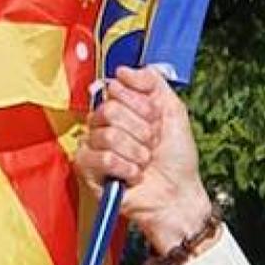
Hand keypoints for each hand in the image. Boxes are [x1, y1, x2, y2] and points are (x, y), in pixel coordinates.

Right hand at [73, 65, 212, 256]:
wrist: (177, 194)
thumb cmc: (177, 159)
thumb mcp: (174, 111)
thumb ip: (153, 83)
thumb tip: (123, 70)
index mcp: (123, 108)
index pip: (116, 88)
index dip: (142, 106)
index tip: (156, 120)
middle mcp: (105, 124)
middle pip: (109, 110)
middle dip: (140, 130)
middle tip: (151, 144)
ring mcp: (94, 146)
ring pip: (107, 135)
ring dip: (135, 152)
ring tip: (144, 162)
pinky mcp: (87, 169)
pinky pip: (98, 157)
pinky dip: (124, 168)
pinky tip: (132, 175)